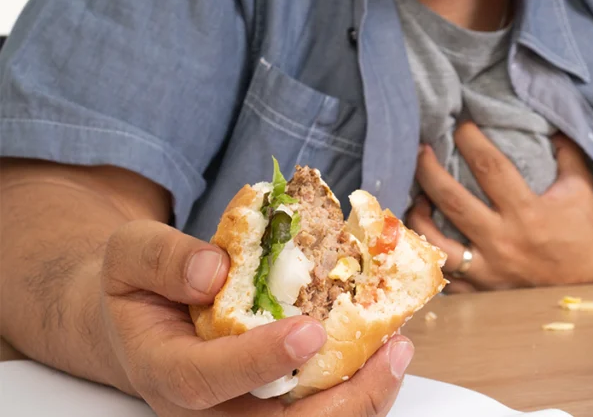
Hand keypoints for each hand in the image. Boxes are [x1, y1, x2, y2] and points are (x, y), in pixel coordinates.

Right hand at [100, 220, 410, 415]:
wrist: (143, 325)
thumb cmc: (141, 290)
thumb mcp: (131, 254)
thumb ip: (162, 259)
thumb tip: (212, 270)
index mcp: (163, 369)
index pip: (205, 380)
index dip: (258, 361)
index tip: (308, 331)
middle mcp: (204, 410)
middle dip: (342, 401)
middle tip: (390, 351)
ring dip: (362, 400)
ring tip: (399, 353)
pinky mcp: (273, 412)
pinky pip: (320, 413)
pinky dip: (361, 391)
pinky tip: (388, 355)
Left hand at [408, 123, 592, 291]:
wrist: (591, 286)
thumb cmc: (583, 235)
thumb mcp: (581, 190)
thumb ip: (567, 154)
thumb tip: (552, 123)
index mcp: (527, 213)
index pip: (490, 168)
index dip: (471, 142)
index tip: (461, 125)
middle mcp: (502, 241)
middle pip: (452, 201)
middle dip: (430, 171)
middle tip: (420, 150)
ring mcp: (487, 271)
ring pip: (435, 243)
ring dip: (418, 218)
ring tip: (417, 199)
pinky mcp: (480, 292)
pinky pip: (442, 276)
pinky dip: (428, 258)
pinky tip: (421, 240)